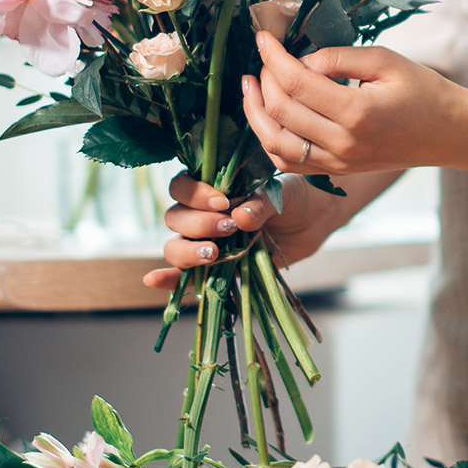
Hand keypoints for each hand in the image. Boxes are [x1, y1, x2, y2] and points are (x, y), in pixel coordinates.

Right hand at [142, 172, 334, 290]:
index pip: (182, 187)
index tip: (222, 201)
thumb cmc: (293, 197)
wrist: (313, 219)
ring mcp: (207, 242)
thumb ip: (260, 204)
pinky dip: (168, 279)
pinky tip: (154, 279)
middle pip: (175, 218)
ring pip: (175, 246)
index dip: (194, 194)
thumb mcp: (280, 194)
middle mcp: (202, 214)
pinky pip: (186, 276)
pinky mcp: (216, 269)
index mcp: (211, 188)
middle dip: (198, 224)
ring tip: (214, 253)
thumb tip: (241, 216)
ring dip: (187, 251)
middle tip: (228, 227)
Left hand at [242, 32, 467, 174]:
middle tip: (265, 57)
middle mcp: (343, 143)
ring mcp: (339, 163)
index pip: (297, 83)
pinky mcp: (337, 171)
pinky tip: (268, 116)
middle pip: (282, 111)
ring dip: (256, 113)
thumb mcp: (386, 61)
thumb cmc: (424, 91)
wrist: (450, 134)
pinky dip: (270, 139)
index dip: (274, 57)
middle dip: (264, 79)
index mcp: (358, 113)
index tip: (263, 37)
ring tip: (251, 87)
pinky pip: (289, 162)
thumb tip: (302, 60)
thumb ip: (340, 57)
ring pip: (276, 143)